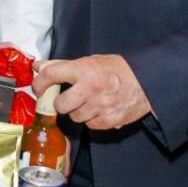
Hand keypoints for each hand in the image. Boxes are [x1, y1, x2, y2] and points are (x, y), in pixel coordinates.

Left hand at [33, 55, 151, 130]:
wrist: (148, 81)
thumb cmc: (118, 69)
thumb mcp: (90, 60)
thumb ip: (63, 65)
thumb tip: (39, 66)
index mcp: (85, 69)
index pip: (51, 75)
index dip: (39, 83)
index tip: (39, 88)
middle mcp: (91, 88)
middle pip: (60, 104)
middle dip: (61, 103)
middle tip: (68, 98)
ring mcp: (101, 106)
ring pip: (74, 117)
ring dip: (77, 112)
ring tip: (88, 102)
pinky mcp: (110, 120)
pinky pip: (90, 125)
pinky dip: (92, 120)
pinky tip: (99, 110)